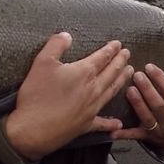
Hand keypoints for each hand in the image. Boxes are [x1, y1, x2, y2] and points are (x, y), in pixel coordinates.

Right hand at [5, 32, 134, 160]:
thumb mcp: (42, 62)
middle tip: (128, 54)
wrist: (33, 129)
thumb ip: (56, 45)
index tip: (118, 44)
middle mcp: (93, 89)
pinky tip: (119, 123)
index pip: (101, 57)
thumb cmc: (37, 94)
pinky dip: (111, 122)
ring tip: (130, 73)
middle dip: (120, 61)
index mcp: (83, 72)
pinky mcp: (86, 125)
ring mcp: (91, 108)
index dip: (110, 49)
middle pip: (111, 72)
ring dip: (122, 80)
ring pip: (111, 91)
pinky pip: (102, 123)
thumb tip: (67, 35)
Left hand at [110, 55, 163, 149]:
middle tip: (136, 75)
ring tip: (129, 90)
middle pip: (158, 104)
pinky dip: (124, 134)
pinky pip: (134, 135)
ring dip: (138, 105)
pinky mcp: (146, 137)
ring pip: (147, 118)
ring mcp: (157, 128)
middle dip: (147, 90)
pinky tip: (113, 131)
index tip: (148, 66)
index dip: (160, 78)